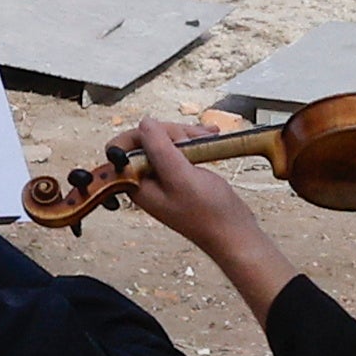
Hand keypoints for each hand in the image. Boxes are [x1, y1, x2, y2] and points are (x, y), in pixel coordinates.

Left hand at [116, 111, 263, 265]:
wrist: (234, 232)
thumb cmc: (209, 213)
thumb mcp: (181, 177)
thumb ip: (159, 149)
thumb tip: (144, 123)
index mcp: (136, 183)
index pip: (121, 147)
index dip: (141, 136)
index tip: (165, 136)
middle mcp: (145, 179)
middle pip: (145, 139)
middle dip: (170, 134)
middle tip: (191, 142)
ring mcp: (163, 176)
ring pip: (165, 140)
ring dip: (186, 135)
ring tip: (206, 139)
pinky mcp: (180, 174)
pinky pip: (180, 148)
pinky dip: (194, 141)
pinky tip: (210, 137)